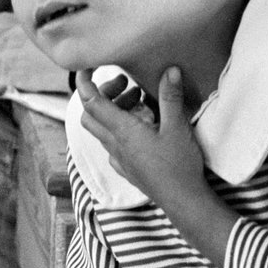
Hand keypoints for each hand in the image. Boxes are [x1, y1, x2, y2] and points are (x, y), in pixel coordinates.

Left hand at [74, 67, 211, 203]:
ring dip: (112, 110)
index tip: (88, 66)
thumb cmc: (179, 164)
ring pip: (101, 129)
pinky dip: (118, 128)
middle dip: (101, 94)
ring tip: (139, 100)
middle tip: (125, 83)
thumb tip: (169, 70)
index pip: (92, 102)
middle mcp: (114, 145)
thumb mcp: (178, 126)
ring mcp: (119, 159)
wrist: (182, 200)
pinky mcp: (126, 168)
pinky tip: (140, 127)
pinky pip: (111, 144)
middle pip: (90, 115)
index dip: (85, 82)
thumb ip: (170, 97)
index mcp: (123, 131)